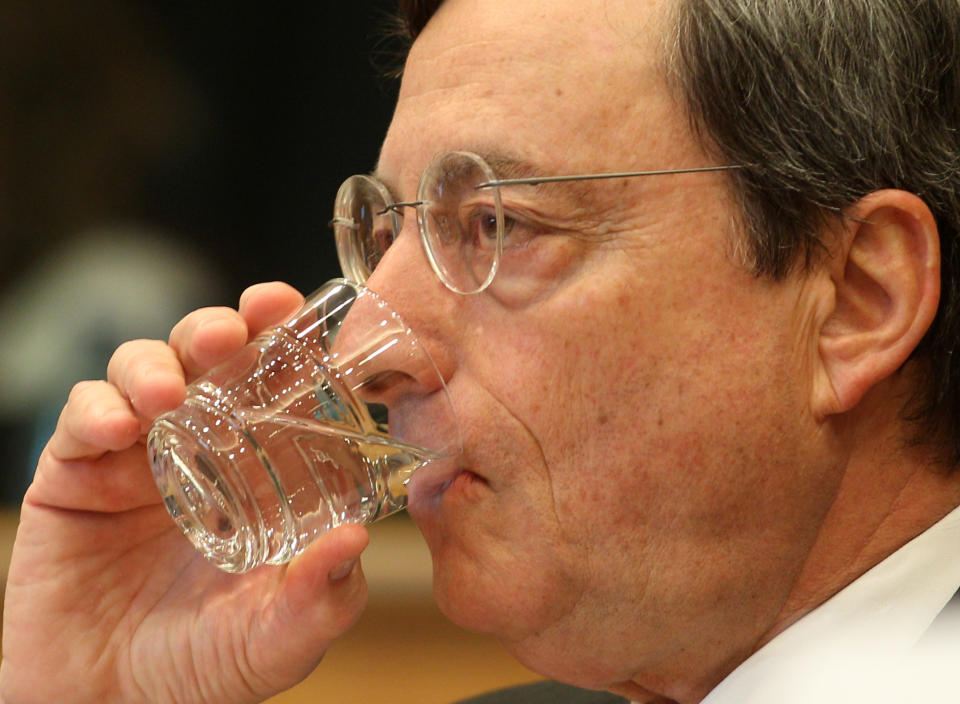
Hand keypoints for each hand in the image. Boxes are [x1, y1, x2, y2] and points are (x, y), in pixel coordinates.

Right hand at [0, 283, 368, 703]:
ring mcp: (136, 456)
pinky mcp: (76, 474)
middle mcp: (200, 448)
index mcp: (257, 469)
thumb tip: (355, 539)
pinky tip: (117, 429)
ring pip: (143, 369)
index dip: (283, 341)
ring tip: (169, 396)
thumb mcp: (279, 638)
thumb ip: (321, 597)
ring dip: (156, 365)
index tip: (296, 311)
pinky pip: (81, 417)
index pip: (273, 384)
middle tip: (232, 332)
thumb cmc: (204, 665)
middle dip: (218, 329)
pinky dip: (97, 408)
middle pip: (207, 358)